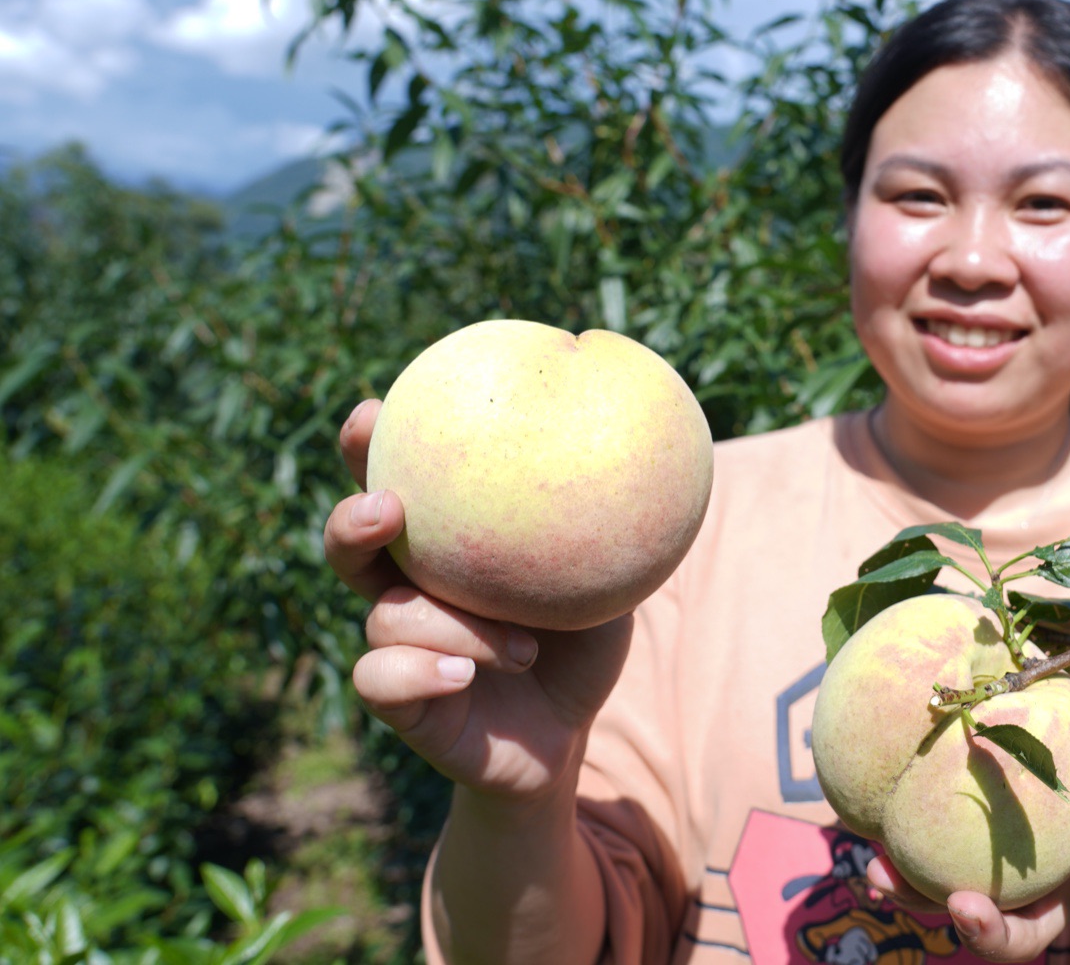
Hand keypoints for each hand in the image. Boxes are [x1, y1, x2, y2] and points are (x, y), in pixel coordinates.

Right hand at [325, 400, 632, 805]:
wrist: (569, 736)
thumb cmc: (582, 646)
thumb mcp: (607, 585)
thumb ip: (606, 532)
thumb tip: (643, 463)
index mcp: (448, 547)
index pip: (396, 482)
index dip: (370, 446)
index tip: (374, 410)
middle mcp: (410, 587)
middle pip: (350, 541)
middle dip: (354, 516)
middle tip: (389, 507)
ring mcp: (400, 644)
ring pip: (385, 614)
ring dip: (455, 628)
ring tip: (524, 649)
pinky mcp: (401, 700)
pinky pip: (379, 677)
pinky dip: (420, 672)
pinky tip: (464, 676)